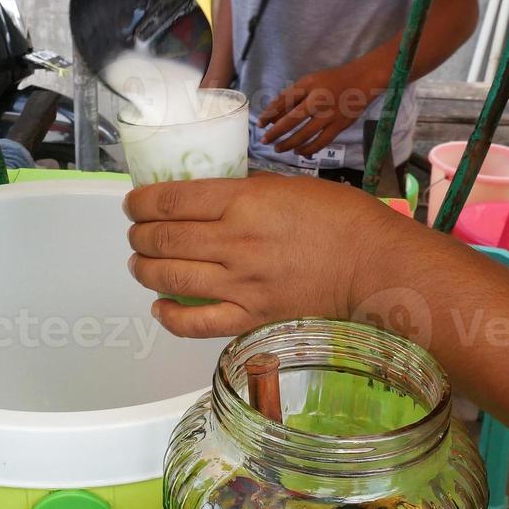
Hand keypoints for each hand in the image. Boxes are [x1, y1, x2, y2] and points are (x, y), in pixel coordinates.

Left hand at [125, 174, 418, 336]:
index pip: (171, 200)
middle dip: (139, 235)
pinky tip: (160, 306)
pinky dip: (169, 316)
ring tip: (139, 263)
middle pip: (164, 238)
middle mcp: (234, 243)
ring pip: (170, 277)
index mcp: (243, 202)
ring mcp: (240, 284)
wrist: (374, 266)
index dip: (141, 202)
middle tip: (136, 233)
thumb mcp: (289, 185)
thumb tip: (213, 197)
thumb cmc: (342, 218)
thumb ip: (247, 190)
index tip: (134, 203)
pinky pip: (197, 323)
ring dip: (144, 269)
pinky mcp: (251, 316)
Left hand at [258, 58, 382, 157]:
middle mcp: (318, 102)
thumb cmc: (331, 81)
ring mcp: (329, 116)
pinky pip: (321, 142)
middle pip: (292, 121)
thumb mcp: (309, 82)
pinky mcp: (339, 127)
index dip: (270, 114)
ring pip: (305, 135)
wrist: (361, 81)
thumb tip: (273, 114)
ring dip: (290, 144)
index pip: (284, 101)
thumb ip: (292, 96)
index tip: (260, 124)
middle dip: (276, 133)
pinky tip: (300, 152)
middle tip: (265, 141)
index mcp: (309, 88)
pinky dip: (309, 150)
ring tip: (279, 149)